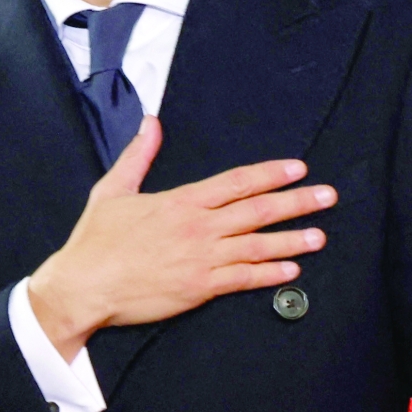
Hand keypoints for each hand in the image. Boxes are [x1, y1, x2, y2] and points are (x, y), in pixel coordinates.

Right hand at [28, 116, 336, 360]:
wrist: (83, 286)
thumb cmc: (96, 241)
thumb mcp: (114, 190)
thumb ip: (138, 156)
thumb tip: (151, 123)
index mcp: (181, 201)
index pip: (237, 182)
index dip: (271, 174)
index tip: (297, 169)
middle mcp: (198, 227)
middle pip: (258, 210)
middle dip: (297, 202)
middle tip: (328, 196)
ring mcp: (202, 259)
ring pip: (258, 245)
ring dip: (293, 239)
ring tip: (320, 235)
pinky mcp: (199, 288)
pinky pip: (243, 279)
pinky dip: (270, 274)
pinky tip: (293, 271)